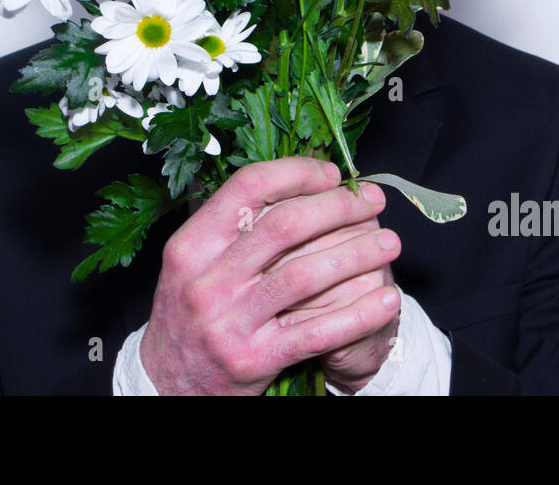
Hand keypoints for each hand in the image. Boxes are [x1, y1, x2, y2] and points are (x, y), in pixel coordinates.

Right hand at [139, 157, 402, 394]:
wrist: (168, 385)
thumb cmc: (189, 313)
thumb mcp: (191, 264)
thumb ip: (233, 228)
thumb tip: (297, 184)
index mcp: (190, 246)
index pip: (248, 187)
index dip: (297, 173)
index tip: (332, 174)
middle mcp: (206, 281)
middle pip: (285, 226)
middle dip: (339, 208)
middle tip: (372, 202)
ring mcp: (229, 323)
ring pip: (306, 276)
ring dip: (358, 254)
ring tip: (389, 243)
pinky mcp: (254, 360)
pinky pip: (318, 332)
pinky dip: (359, 314)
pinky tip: (387, 300)